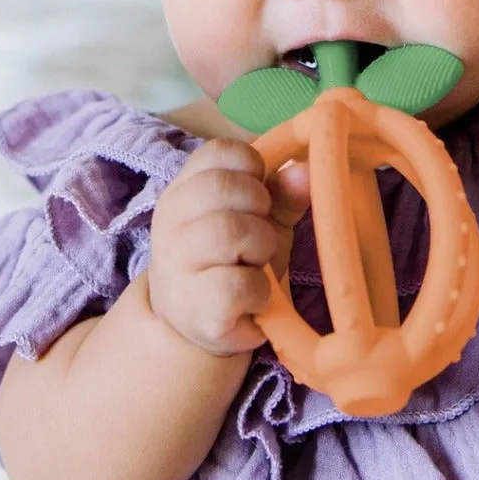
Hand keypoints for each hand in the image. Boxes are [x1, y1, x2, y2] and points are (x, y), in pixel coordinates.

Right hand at [147, 138, 310, 355]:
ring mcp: (176, 263)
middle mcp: (171, 219)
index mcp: (186, 187)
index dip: (253, 166)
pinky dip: (259, 290)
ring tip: (256, 263)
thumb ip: (283, 192)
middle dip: (258, 206)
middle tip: (260, 232)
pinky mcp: (194, 307)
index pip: (218, 151)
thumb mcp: (262, 218)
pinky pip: (238, 284)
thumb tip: (307, 169)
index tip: (262, 193)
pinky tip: (253, 297)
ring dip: (260, 246)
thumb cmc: (236, 261)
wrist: (201, 328)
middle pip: (222, 186)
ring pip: (229, 230)